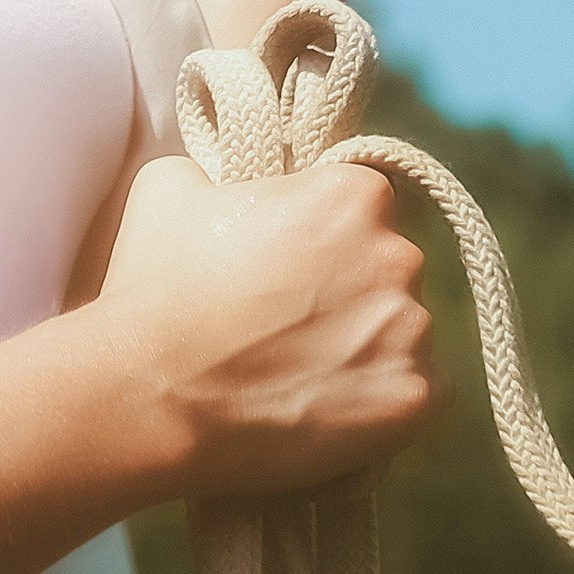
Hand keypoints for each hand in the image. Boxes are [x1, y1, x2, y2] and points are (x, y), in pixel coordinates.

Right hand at [90, 152, 442, 497]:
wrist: (151, 398)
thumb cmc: (155, 288)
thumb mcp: (172, 184)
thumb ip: (227, 167)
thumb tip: (243, 178)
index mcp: (352, 194)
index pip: (361, 204)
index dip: (322, 234)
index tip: (287, 264)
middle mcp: (399, 254)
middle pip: (390, 265)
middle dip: (350, 287)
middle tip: (288, 320)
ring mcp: (414, 331)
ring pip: (404, 330)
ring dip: (366, 344)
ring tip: (299, 371)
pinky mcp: (417, 400)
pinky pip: (422, 393)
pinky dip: (383, 400)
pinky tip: (327, 406)